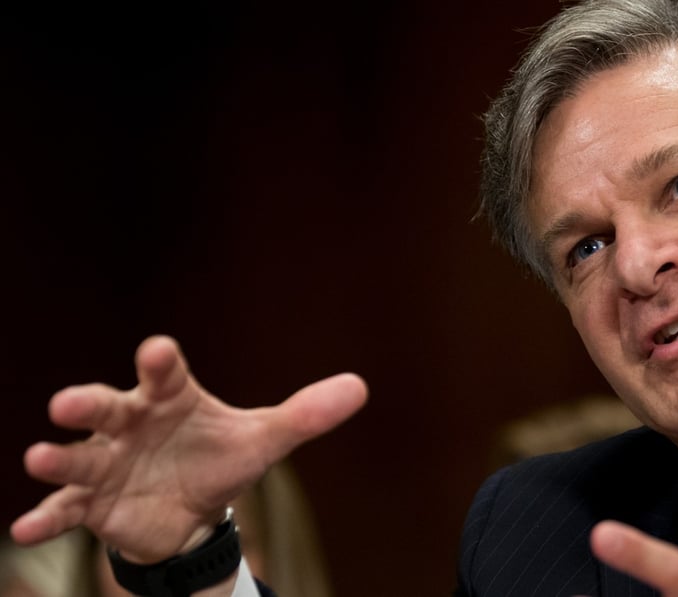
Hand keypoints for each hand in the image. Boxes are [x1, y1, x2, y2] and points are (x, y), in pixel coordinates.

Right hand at [10, 335, 366, 562]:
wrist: (191, 509)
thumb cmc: (220, 459)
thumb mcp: (264, 440)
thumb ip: (305, 415)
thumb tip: (361, 387)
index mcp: (172, 399)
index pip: (165, 374)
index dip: (160, 363)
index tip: (156, 351)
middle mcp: (132, 423)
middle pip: (107, 407)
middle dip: (88, 404)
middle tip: (68, 403)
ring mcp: (108, 463)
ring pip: (80, 455)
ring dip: (61, 456)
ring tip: (41, 455)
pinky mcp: (94, 502)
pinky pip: (68, 508)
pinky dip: (48, 516)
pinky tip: (29, 526)